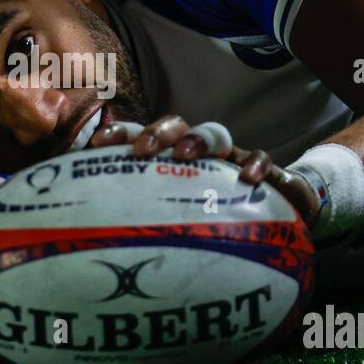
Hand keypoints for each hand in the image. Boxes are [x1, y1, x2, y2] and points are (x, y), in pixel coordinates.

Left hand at [88, 114, 322, 223]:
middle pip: (177, 126)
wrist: (274, 223)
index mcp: (172, 160)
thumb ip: (138, 222)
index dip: (120, 133)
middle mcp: (199, 154)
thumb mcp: (172, 220)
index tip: (99, 143)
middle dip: (158, 132)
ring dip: (199, 139)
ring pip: (216, 134)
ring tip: (186, 153)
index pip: (142, 136)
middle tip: (143, 150)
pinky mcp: (266, 174)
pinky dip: (255, 164)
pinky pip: (263, 159)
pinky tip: (247, 179)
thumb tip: (89, 237)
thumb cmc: (211, 221)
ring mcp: (232, 160)